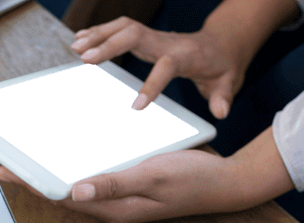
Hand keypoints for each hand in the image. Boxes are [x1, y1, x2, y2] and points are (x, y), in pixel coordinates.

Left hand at [0, 149, 238, 222]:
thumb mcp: (153, 175)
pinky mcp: (127, 190)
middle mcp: (111, 208)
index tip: (4, 170)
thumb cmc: (193, 179)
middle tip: (2, 164)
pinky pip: (90, 181)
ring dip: (47, 176)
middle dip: (31, 179)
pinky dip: (70, 170)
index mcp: (113, 208)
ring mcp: (119, 201)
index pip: (60, 195)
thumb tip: (75, 191)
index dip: (30, 182)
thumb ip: (115, 183)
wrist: (226, 184)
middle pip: (60, 193)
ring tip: (22, 163)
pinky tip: (62, 160)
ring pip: (72, 188)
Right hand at [71, 16, 246, 116]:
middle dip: (109, 45)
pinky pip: (121, 29)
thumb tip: (221, 112)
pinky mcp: (146, 36)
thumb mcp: (228, 83)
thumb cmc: (221, 67)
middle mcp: (167, 41)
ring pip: (124, 27)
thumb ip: (224, 97)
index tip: (136, 106)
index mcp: (187, 55)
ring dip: (99, 34)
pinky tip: (81, 38)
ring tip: (75, 46)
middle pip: (136, 36)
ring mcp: (155, 36)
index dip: (152, 85)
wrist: (220, 44)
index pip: (167, 67)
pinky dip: (100, 32)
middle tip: (84, 57)